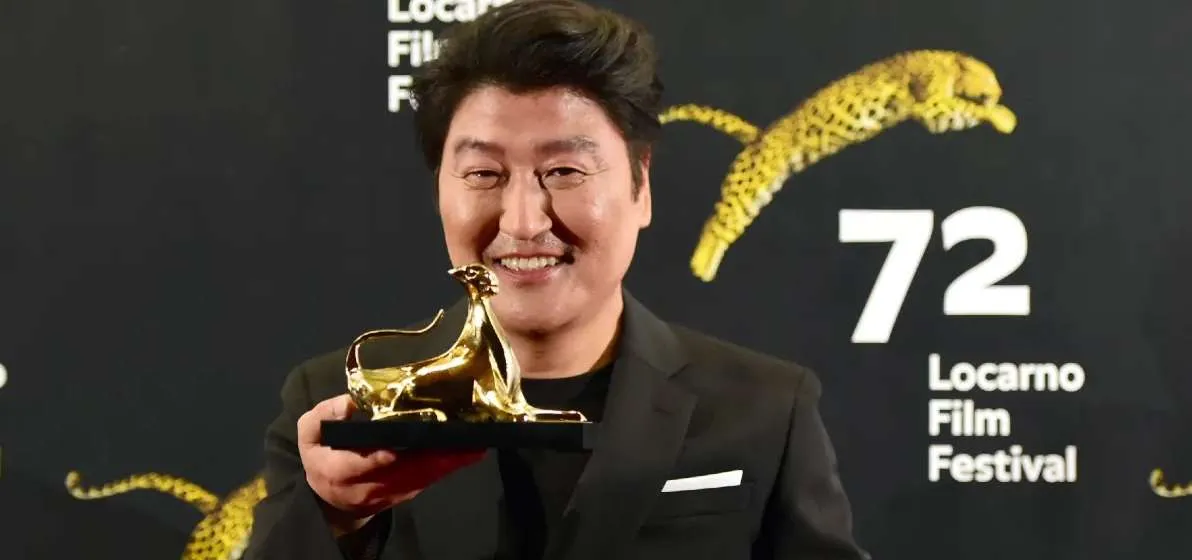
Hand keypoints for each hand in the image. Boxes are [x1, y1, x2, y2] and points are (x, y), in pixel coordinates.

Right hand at [297, 394, 485, 535]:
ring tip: (474, 446)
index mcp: (336, 471)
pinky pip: (426, 482)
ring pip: (419, 480)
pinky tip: (465, 453)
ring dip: (448, 464)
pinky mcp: (402, 496)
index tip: (394, 450)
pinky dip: (446, 468)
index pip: (358, 466)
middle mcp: (365, 488)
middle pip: (403, 475)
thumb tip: (351, 401)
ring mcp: (386, 495)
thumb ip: (325, 416)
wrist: (328, 497)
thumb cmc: (320, 455)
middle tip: (464, 442)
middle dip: (435, 459)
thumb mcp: (309, 432)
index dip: (377, 459)